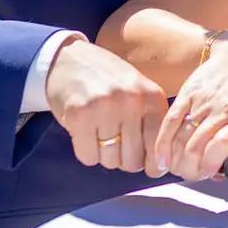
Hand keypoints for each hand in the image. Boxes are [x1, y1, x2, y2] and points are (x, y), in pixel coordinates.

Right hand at [46, 39, 167, 173]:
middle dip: (124, 159)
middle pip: (133, 160)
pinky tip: (85, 133)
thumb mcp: (138, 90)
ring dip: (103, 155)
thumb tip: (160, 165)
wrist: (68, 59)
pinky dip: (86, 151)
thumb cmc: (106, 79)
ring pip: (110, 161)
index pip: (158, 145)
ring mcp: (105, 108)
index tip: (149, 168)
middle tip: (117, 144)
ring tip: (99, 133)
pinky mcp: (80, 115)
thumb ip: (151, 121)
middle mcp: (131, 101)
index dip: (154, 163)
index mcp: (151, 96)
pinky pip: (88, 156)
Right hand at [148, 33, 227, 180]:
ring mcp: (200, 102)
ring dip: (174, 159)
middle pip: (193, 148)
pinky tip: (160, 156)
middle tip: (187, 174)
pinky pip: (170, 121)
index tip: (204, 173)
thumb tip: (214, 169)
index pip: (217, 149)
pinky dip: (162, 142)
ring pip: (179, 137)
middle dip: (187, 168)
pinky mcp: (186, 94)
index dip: (206, 167)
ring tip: (174, 169)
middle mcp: (218, 111)